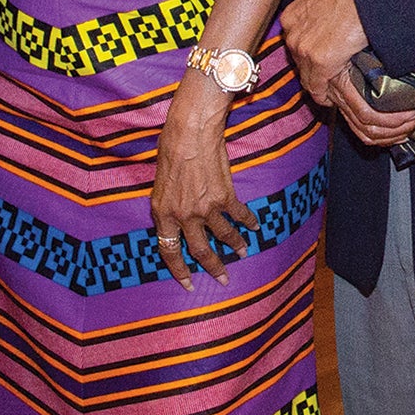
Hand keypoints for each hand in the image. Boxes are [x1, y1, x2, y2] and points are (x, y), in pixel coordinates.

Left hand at [151, 77, 258, 288]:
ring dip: (236, 246)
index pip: (169, 252)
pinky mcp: (225, 196)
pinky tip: (255, 226)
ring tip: (244, 251)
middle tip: (224, 279)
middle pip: (201, 251)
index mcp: (163, 214)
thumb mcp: (159, 184)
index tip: (189, 284)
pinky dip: (249, 222)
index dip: (180, 270)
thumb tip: (177, 217)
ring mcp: (206, 208)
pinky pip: (239, 215)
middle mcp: (184, 216)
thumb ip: (168, 205)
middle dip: (214, 268)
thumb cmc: (169, 149)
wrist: (191, 131)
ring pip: (224, 236)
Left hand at [282, 0, 414, 147]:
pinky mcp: (320, 61)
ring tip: (334, 88)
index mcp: (292, 14)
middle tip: (331, 73)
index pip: (296, 43)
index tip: (321, 56)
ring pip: (308, 76)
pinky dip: (325, 95)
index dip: (309, 51)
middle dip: (314, 68)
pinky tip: (333, 99)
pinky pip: (318, 87)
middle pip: (300, 61)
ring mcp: (304, 48)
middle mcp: (292, 33)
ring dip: (320, 83)